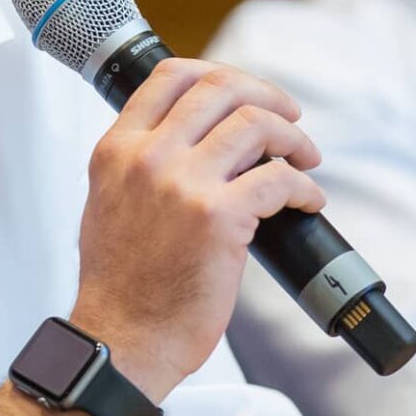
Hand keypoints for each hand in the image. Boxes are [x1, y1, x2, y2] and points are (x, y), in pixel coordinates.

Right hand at [71, 59, 324, 398]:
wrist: (122, 340)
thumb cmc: (121, 286)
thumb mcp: (108, 203)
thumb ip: (140, 164)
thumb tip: (193, 141)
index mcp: (117, 150)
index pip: (170, 76)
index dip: (219, 74)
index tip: (245, 93)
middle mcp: (146, 158)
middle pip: (220, 88)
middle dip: (266, 96)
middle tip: (289, 118)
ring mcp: (182, 185)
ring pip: (255, 125)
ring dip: (293, 138)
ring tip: (306, 158)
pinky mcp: (218, 218)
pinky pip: (278, 179)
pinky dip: (304, 186)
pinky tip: (308, 200)